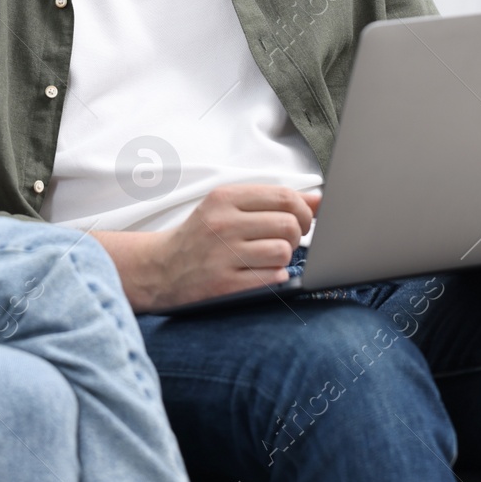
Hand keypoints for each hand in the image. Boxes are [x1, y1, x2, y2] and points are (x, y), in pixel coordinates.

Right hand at [92, 184, 320, 312]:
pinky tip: (262, 272)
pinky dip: (275, 275)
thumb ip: (272, 201)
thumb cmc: (200, 236)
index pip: (284, 197)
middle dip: (296, 236)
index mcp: (224, 198)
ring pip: (284, 251)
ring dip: (285, 257)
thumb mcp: (228, 207)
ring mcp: (223, 254)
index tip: (303, 221)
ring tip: (269, 257)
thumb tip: (319, 201)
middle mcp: (222, 223)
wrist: (161, 268)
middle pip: (289, 225)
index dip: (304, 211)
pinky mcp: (225, 284)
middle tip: (284, 241)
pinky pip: (272, 277)